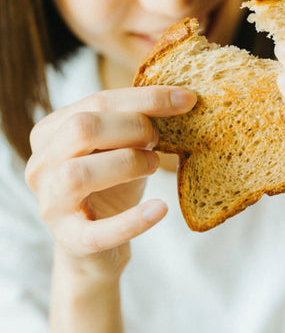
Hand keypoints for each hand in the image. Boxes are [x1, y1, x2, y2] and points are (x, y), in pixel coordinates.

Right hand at [25, 86, 195, 276]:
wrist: (98, 241)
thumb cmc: (112, 182)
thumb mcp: (120, 145)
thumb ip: (136, 119)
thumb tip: (181, 96)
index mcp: (52, 131)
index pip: (98, 101)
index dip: (147, 98)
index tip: (187, 98)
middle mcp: (42, 164)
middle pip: (82, 128)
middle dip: (134, 127)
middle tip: (157, 139)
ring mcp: (50, 204)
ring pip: (79, 174)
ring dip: (129, 163)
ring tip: (153, 165)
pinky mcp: (69, 240)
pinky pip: (98, 232)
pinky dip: (133, 220)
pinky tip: (160, 209)